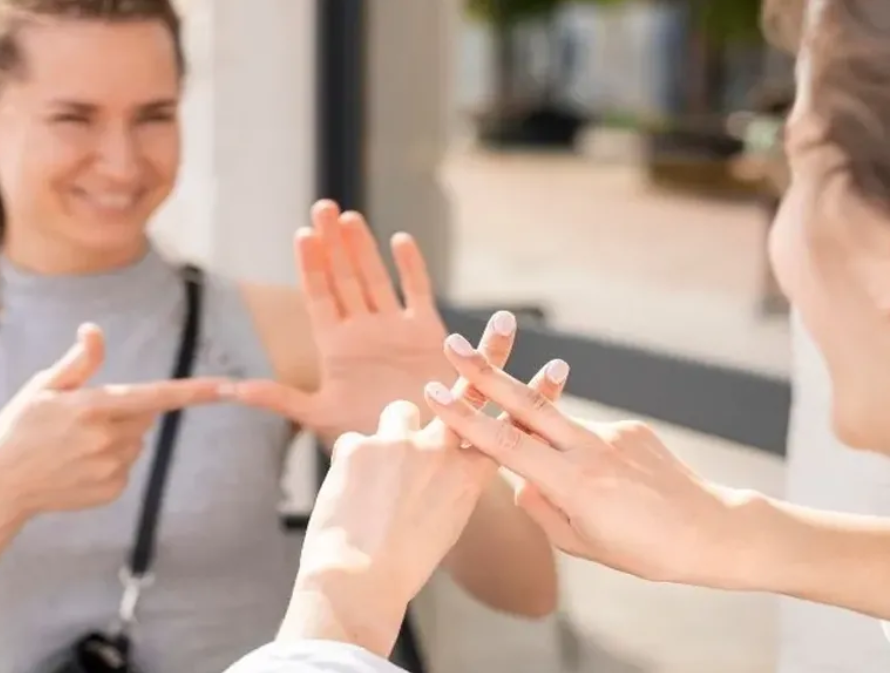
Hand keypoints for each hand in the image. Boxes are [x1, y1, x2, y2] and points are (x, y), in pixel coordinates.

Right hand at [0, 324, 230, 518]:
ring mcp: (111, 468)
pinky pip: (126, 467)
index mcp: (92, 407)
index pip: (155, 396)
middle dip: (126, 409)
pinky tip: (78, 464)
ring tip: (75, 444)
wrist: (0, 484)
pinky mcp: (112, 490)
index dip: (195, 392)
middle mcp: (107, 439)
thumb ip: (78, 362)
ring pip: (136, 441)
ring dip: (118, 436)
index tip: (228, 388)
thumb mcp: (43, 387)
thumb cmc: (20, 428)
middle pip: (145, 415)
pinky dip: (111, 461)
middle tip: (85, 417)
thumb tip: (94, 330)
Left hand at [231, 200, 451, 438]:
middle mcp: (363, 331)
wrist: (418, 450)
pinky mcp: (427, 333)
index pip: (319, 296)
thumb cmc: (367, 437)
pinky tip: (400, 240)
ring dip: (363, 249)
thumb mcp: (318, 416)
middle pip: (344, 278)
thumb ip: (279, 399)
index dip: (310, 265)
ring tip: (349, 217)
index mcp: (335, 346)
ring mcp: (394, 329)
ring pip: (376, 279)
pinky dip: (411, 268)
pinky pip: (418, 293)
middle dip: (333, 243)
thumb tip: (232, 389)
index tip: (302, 234)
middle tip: (322, 207)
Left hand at [281, 325, 566, 654]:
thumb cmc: (399, 564)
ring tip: (376, 482)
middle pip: (467, 393)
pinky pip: (354, 442)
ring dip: (390, 437)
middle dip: (484, 357)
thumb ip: (446, 485)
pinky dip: (351, 466)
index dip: (530, 397)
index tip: (555, 370)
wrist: (357, 582)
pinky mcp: (360, 442)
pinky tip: (348, 497)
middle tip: (505, 323)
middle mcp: (442, 452)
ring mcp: (401, 443)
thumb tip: (434, 464)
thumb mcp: (442, 524)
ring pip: (400, 415)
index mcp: (469, 479)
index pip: (507, 427)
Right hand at [424, 333, 754, 588]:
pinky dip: (585, 458)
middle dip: (485, 372)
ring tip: (578, 484)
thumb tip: (519, 482)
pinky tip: (616, 491)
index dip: (466, 419)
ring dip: (541, 437)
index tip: (436, 394)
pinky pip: (591, 439)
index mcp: (571, 482)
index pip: (505, 444)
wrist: (715, 531)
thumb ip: (541, 510)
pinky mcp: (632, 428)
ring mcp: (612, 433)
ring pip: (559, 426)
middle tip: (453, 344)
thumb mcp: (582, 544)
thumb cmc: (647, 551)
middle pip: (524, 403)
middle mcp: (589, 449)